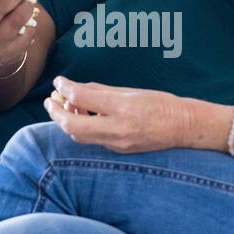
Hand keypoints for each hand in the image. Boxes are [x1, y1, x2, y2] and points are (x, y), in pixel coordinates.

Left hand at [42, 77, 195, 152]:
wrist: (184, 127)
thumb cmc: (161, 104)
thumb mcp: (131, 91)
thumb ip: (101, 91)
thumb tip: (76, 88)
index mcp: (122, 106)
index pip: (81, 97)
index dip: (64, 88)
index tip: (58, 82)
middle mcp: (117, 127)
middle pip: (71, 124)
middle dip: (55, 112)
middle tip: (50, 101)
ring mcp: (117, 142)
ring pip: (79, 135)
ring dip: (66, 122)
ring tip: (66, 107)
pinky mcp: (119, 150)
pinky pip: (92, 140)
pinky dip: (82, 128)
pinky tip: (83, 117)